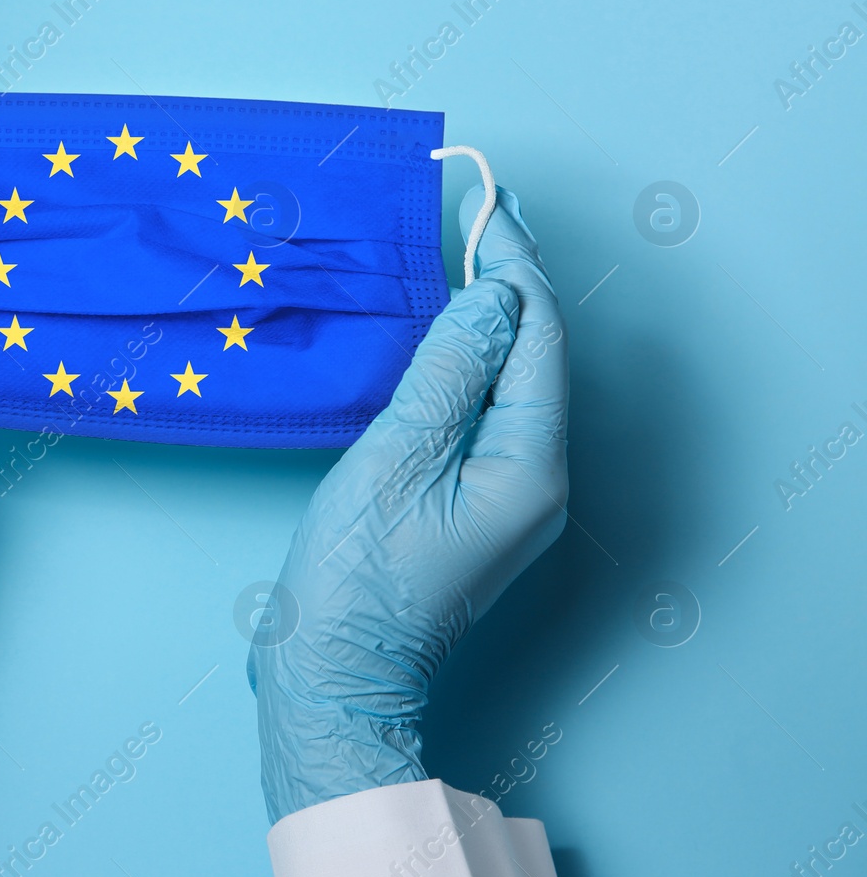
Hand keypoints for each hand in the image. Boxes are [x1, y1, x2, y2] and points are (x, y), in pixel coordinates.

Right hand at [248, 185, 567, 823]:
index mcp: (530, 464)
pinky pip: (490, 412)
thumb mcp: (396, 459)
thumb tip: (492, 298)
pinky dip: (472, 361)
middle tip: (485, 211)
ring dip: (493, 316)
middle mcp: (539, 478)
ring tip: (471, 253)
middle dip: (513, 281)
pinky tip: (449, 335)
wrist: (337, 673)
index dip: (514, 265)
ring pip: (516, 382)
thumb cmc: (357, 579)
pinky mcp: (479, 505)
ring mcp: (512, 495)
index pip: (537, 338)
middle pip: (538, 356)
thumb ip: (447, 372)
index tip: (486, 203)